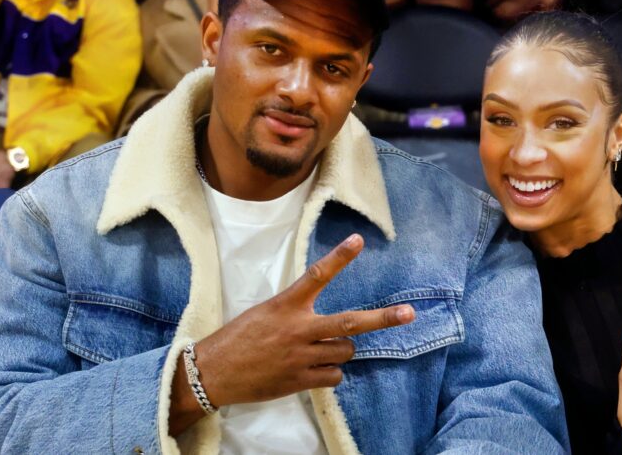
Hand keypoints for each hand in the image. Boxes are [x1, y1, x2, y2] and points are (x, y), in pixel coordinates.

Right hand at [170, 234, 415, 434]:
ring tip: (322, 348)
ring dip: (340, 349)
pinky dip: (330, 372)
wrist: (213, 373)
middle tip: (409, 313)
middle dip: (383, 319)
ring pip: (345, 350)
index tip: (358, 240)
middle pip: (350, 322)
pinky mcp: (300, 380)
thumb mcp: (266, 313)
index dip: (340, 257)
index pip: (318, 275)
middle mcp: (298, 329)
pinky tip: (313, 369)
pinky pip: (334, 376)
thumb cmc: (239, 338)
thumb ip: (296, 312)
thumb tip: (329, 323)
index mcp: (286, 305)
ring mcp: (301, 356)